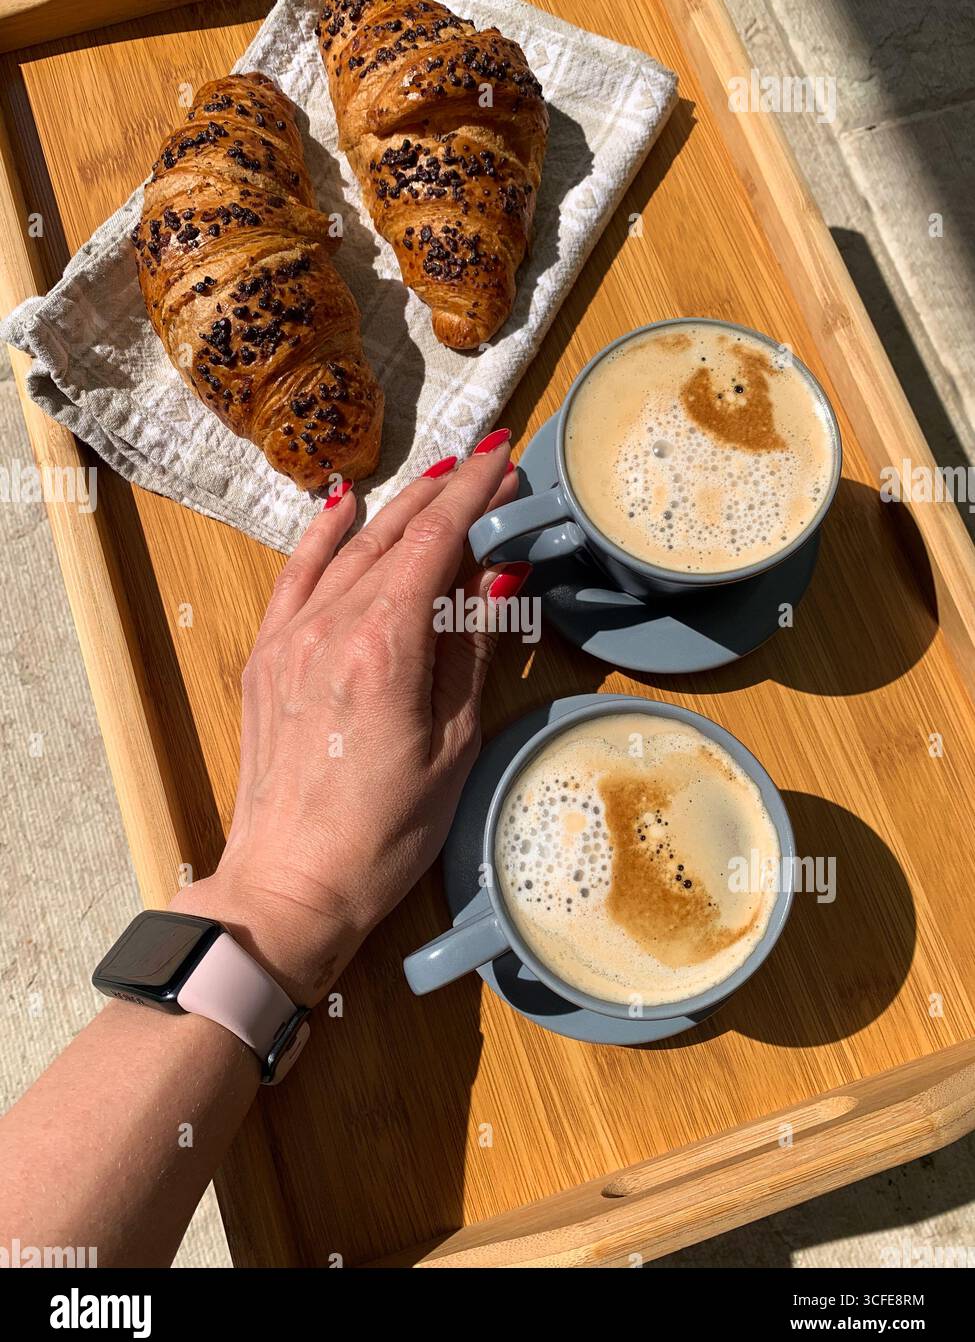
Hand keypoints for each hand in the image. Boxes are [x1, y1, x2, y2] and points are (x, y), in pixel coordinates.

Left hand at [172, 434, 527, 1004]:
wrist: (292, 884)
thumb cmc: (385, 834)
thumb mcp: (454, 744)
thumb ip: (472, 649)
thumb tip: (497, 577)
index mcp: (386, 644)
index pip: (437, 539)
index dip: (475, 492)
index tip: (505, 457)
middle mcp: (331, 625)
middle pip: (395, 533)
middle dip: (446, 492)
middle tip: (488, 465)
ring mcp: (290, 637)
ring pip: (349, 549)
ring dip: (397, 507)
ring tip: (438, 477)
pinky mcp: (267, 657)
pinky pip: (296, 575)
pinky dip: (323, 536)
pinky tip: (345, 506)